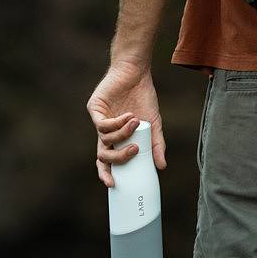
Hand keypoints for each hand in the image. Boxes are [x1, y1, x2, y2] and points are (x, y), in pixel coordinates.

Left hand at [87, 60, 165, 186]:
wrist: (136, 73)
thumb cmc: (143, 98)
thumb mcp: (153, 124)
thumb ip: (156, 145)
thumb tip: (161, 166)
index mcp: (116, 139)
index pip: (107, 161)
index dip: (106, 174)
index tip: (112, 184)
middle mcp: (105, 133)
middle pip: (102, 155)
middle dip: (117, 158)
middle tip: (133, 152)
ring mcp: (99, 121)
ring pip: (105, 139)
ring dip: (122, 135)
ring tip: (136, 123)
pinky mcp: (95, 108)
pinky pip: (102, 124)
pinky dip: (116, 124)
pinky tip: (129, 117)